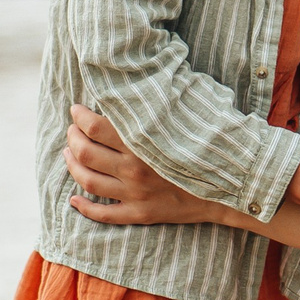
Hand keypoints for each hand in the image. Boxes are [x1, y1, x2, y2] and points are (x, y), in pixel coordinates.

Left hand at [65, 105, 223, 226]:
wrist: (232, 187)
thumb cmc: (209, 146)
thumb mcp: (184, 120)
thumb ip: (158, 107)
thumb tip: (138, 85)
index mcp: (143, 141)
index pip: (95, 126)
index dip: (79, 116)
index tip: (76, 110)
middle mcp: (134, 168)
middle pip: (85, 152)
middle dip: (72, 137)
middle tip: (72, 130)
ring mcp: (135, 194)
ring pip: (87, 180)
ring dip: (71, 165)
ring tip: (68, 154)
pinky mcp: (140, 214)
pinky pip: (103, 214)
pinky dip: (83, 208)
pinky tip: (73, 200)